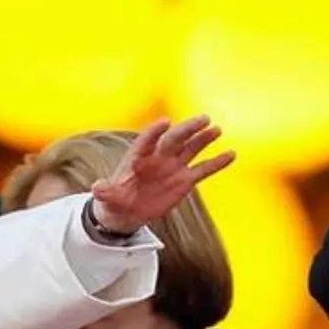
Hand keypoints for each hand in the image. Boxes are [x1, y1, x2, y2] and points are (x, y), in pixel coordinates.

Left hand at [88, 116, 234, 234]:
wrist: (127, 210)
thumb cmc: (115, 199)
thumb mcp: (108, 197)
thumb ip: (105, 190)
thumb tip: (97, 187)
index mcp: (138, 157)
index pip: (147, 140)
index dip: (155, 132)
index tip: (165, 122)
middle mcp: (158, 157)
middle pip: (174, 139)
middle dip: (187, 130)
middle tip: (203, 119)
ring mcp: (173, 166)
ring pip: (190, 148)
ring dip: (203, 139)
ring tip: (216, 129)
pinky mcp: (184, 180)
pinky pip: (203, 169)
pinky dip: (216, 162)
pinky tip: (231, 154)